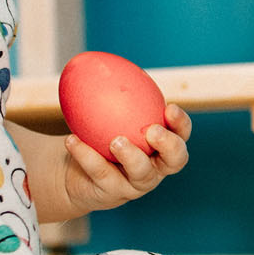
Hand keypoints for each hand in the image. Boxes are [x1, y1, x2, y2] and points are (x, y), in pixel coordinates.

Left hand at [61, 104, 192, 210]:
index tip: (168, 108)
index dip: (181, 124)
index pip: (181, 135)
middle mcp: (155, 168)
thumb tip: (96, 59)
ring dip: (131, 156)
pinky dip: (87, 155)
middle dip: (169, 145)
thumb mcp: (105, 114)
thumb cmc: (96, 136)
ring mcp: (136, 185)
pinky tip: (72, 140)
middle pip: (176, 160)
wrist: (73, 171)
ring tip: (116, 140)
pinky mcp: (113, 195)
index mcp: (161, 146)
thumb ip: (110, 94)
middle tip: (152, 131)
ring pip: (142, 174)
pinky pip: (102, 174)